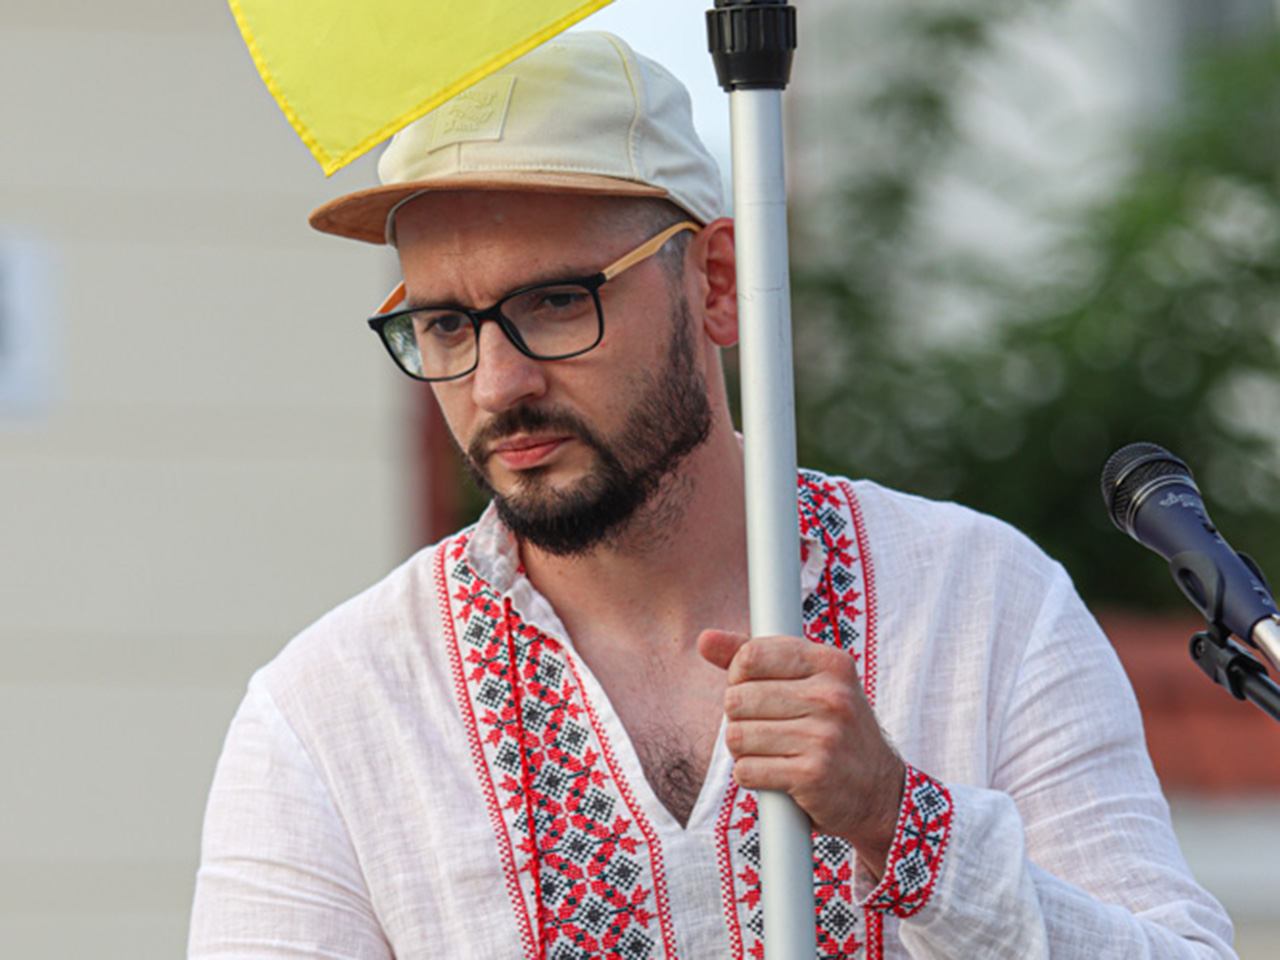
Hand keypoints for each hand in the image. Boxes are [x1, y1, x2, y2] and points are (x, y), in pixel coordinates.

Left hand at [698, 629, 905, 876]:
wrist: (879, 792)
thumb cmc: (833, 729)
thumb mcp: (808, 682)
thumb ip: (755, 658)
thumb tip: (705, 639)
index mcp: (831, 663)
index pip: (751, 655)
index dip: (738, 675)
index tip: (752, 689)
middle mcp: (832, 696)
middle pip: (737, 698)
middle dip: (739, 717)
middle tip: (766, 728)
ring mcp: (824, 736)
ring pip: (736, 736)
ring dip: (743, 750)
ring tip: (771, 751)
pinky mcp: (813, 775)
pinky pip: (746, 770)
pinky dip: (751, 776)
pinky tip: (775, 775)